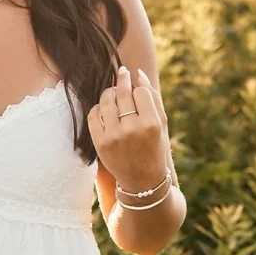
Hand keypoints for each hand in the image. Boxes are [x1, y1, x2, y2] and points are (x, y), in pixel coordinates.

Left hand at [88, 65, 172, 191]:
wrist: (142, 181)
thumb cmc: (154, 147)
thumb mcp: (161, 124)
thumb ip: (152, 97)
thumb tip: (137, 73)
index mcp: (151, 124)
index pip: (140, 92)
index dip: (137, 86)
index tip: (135, 84)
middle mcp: (132, 129)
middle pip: (122, 93)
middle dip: (122, 80)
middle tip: (122, 74)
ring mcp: (114, 136)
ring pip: (106, 100)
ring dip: (109, 91)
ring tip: (113, 91)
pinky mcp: (99, 143)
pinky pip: (94, 114)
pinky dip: (98, 107)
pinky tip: (105, 109)